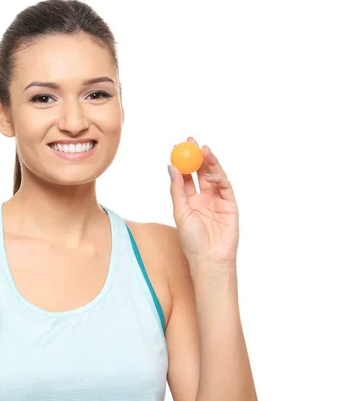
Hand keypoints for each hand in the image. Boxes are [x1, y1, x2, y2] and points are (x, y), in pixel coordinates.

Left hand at [168, 137, 238, 268]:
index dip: (182, 161)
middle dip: (196, 156)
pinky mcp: (230, 205)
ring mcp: (217, 200)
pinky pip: (225, 187)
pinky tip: (209, 174)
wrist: (209, 259)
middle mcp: (203, 198)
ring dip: (209, 162)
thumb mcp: (180, 212)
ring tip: (203, 150)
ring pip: (214, 176)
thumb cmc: (191, 240)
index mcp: (188, 200)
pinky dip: (218, 178)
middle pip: (200, 172)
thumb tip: (171, 167)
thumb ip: (177, 190)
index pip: (185, 176)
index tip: (177, 147)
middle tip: (191, 141)